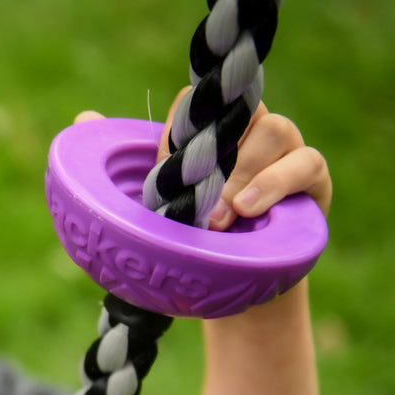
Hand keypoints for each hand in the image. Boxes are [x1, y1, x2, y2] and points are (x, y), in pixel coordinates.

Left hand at [72, 94, 331, 230]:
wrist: (238, 292)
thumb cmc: (193, 244)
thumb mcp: (154, 211)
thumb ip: (120, 170)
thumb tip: (83, 119)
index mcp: (209, 132)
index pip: (197, 102)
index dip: (180, 129)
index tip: (164, 171)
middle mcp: (248, 130)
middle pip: (238, 111)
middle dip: (212, 157)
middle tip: (194, 205)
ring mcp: (285, 148)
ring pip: (272, 131)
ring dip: (242, 175)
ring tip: (220, 218)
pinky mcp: (312, 176)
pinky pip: (304, 163)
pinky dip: (276, 183)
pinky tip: (249, 208)